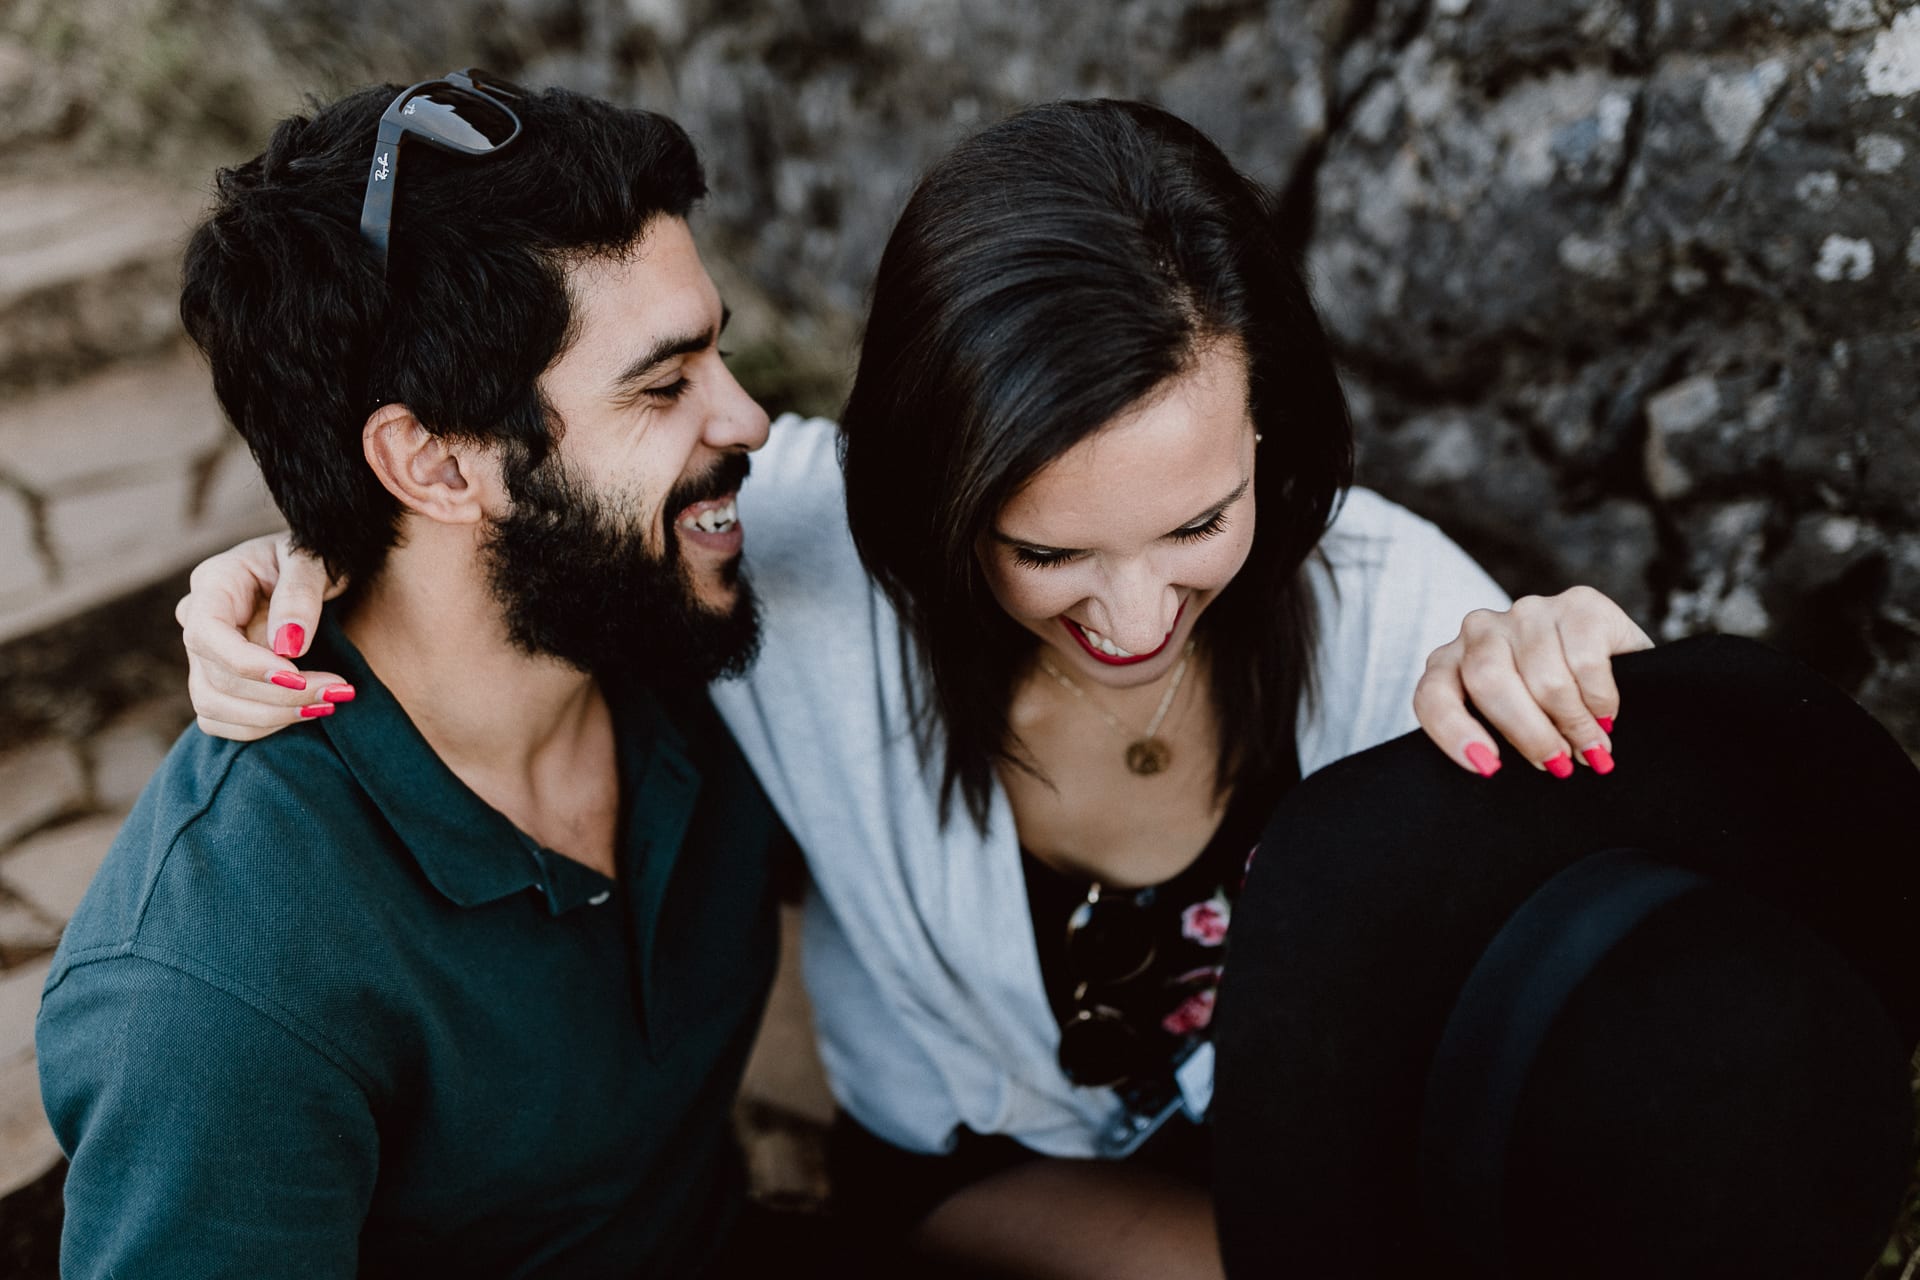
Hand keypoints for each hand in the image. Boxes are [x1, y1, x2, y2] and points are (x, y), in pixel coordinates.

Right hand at [176, 533, 347, 740]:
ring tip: (327, 703)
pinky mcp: (218, 681)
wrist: (318, 571)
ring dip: (273, 716)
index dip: (247, 664)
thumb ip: (300, 594)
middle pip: (216, 677)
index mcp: (214, 583)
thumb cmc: (317, 558)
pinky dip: (263, 727)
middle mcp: (198, 620)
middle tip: (338, 691)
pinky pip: (222, 721)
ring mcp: (204, 655)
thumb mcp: (315, 562)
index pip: (207, 634)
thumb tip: (288, 646)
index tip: (297, 676)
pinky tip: (306, 712)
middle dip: (278, 695)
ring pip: (214, 707)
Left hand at [1414, 586, 1653, 777]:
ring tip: (1590, 748)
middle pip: (1488, 682)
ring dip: (1574, 724)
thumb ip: (1494, 743)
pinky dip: (1599, 700)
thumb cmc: (1550, 712)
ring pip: (1544, 679)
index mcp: (1450, 663)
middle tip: (1558, 765)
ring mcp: (1528, 612)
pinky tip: (1605, 714)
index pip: (1433, 695)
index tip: (1488, 767)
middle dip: (1529, 734)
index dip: (1454, 732)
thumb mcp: (1512, 729)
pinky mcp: (1579, 604)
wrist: (1618, 670)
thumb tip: (1496, 771)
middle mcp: (1481, 630)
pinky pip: (1586, 662)